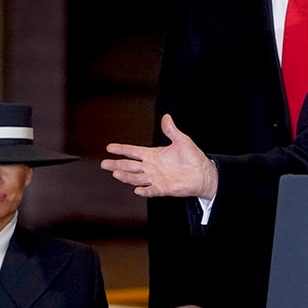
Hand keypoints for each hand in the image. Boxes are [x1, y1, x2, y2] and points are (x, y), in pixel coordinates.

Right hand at [101, 114, 218, 198]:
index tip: (109, 147)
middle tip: (104, 164)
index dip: (122, 149)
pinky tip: (137, 190)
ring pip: (136, 178)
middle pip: (130, 166)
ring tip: (116, 173)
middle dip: (117, 164)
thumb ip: (171, 130)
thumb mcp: (182, 140)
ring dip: (126, 177)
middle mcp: (151, 167)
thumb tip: (166, 117)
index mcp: (153, 155)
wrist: (203, 173)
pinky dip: (145, 191)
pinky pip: (151, 190)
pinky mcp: (163, 188)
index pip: (133, 152)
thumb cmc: (193, 157)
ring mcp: (156, 178)